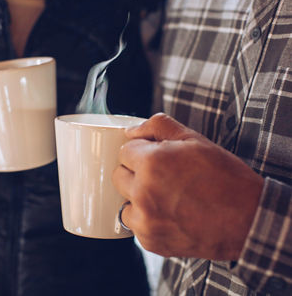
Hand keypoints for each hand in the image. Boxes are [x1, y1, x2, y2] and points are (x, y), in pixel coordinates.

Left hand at [112, 113, 263, 260]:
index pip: (124, 152)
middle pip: (118, 176)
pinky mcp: (151, 241)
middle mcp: (143, 192)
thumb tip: (131, 131)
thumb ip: (158, 126)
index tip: (154, 157)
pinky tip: (170, 214)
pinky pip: (136, 225)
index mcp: (151, 163)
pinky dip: (147, 219)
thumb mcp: (194, 139)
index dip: (140, 152)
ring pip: (124, 202)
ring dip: (138, 197)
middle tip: (161, 175)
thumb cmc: (224, 177)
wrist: (248, 220)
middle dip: (134, 172)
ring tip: (166, 196)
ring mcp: (145, 220)